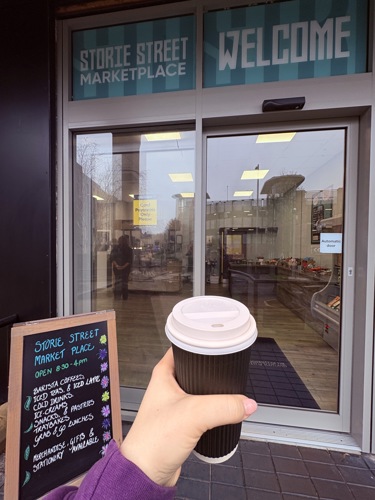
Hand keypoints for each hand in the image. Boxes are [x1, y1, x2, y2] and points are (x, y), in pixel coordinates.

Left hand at [121, 348, 256, 486]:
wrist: (146, 474)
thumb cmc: (153, 441)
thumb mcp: (194, 415)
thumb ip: (224, 406)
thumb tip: (247, 403)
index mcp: (164, 373)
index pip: (185, 346)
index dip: (203, 343)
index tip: (221, 342)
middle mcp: (168, 385)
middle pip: (197, 368)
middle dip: (215, 370)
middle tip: (231, 368)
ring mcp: (176, 403)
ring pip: (201, 389)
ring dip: (216, 391)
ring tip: (230, 389)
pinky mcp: (182, 420)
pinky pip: (203, 408)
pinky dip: (214, 408)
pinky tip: (224, 411)